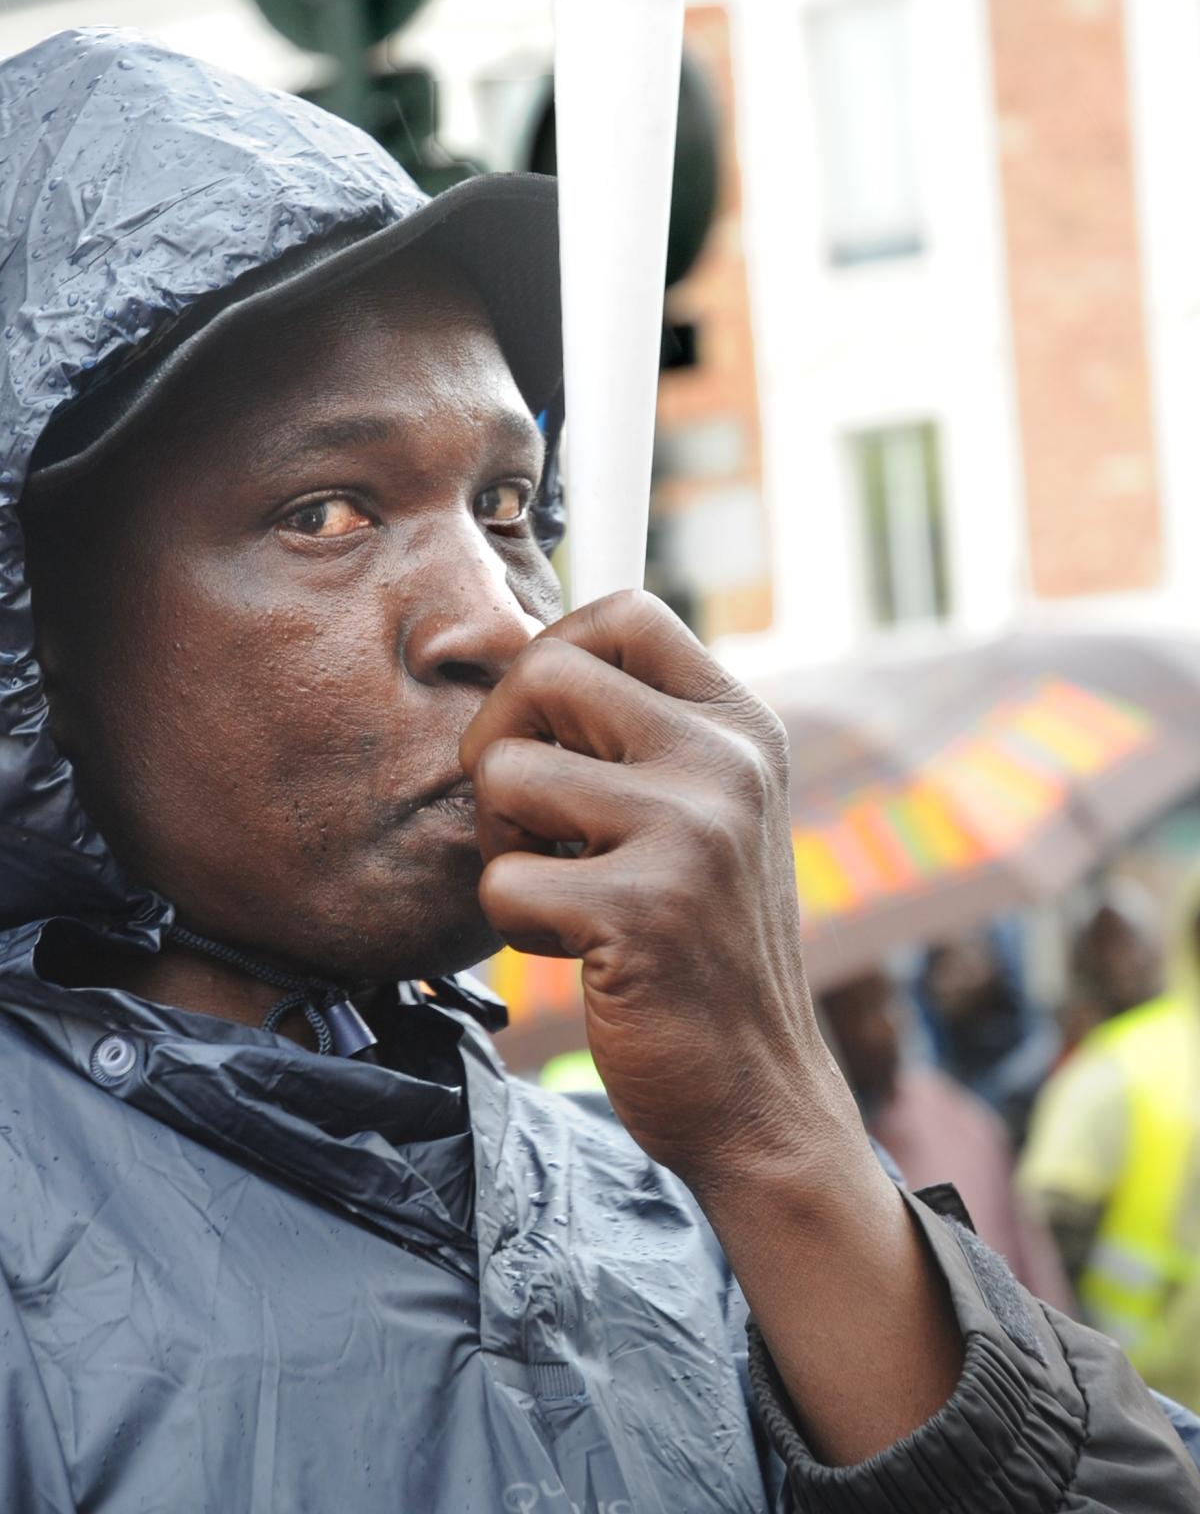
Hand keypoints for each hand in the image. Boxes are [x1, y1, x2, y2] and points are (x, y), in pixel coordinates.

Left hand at [461, 592, 962, 1464]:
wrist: (761, 1099)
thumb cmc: (703, 950)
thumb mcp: (702, 817)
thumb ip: (638, 737)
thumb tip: (523, 654)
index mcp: (740, 725)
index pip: (623, 610)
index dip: (554, 652)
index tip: (549, 730)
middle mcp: (727, 759)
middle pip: (545, 668)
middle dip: (499, 740)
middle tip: (526, 819)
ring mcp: (692, 829)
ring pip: (503, 773)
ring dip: (502, 844)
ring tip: (561, 892)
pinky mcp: (645, 910)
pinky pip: (501, 881)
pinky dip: (515, 927)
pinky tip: (575, 952)